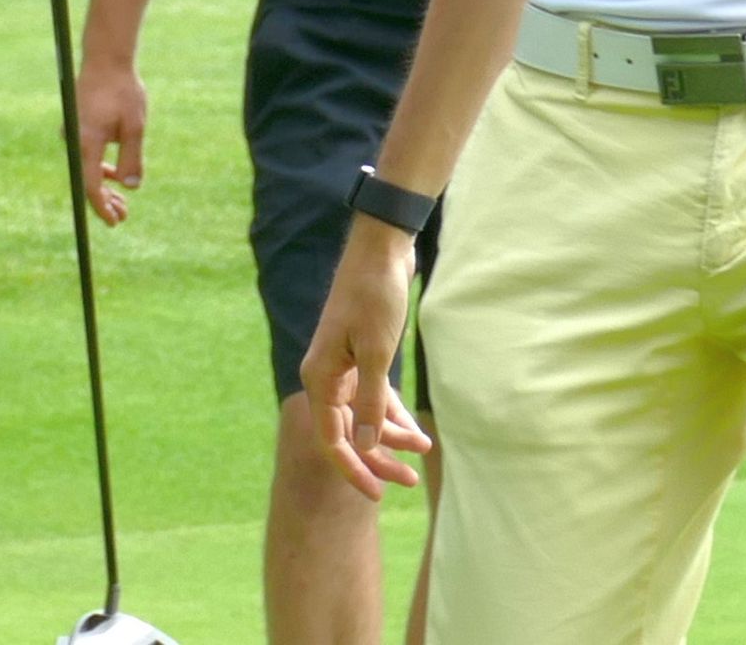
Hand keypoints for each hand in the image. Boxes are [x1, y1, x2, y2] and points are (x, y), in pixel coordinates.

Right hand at [76, 57, 146, 223]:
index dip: (103, 207)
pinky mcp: (78, 128)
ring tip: (122, 203)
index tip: (115, 222)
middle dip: (105, 202)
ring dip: (104, 187)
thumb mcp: (135, 127)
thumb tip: (132, 188)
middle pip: (87, 181)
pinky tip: (115, 176)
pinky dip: (100, 169)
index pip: (91, 185)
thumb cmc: (122, 91)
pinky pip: (87, 157)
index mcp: (87, 142)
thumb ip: (132, 159)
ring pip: (87, 170)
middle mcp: (75, 141)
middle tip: (124, 217)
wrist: (105, 59)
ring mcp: (74, 135)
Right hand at [298, 220, 432, 499]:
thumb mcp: (377, 354)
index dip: (354, 468)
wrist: (381, 252)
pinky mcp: (362, 358)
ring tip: (424, 448)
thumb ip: (371, 402)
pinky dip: (393, 412)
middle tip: (409, 482)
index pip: (332, 439)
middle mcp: (327, 377)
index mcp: (320, 378)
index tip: (378, 494)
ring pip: (364, 415)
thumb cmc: (375, 298)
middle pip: (348, 432)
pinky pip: (374, 396)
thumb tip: (364, 445)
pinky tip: (417, 429)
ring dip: (392, 434)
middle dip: (378, 458)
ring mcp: (344, 368)